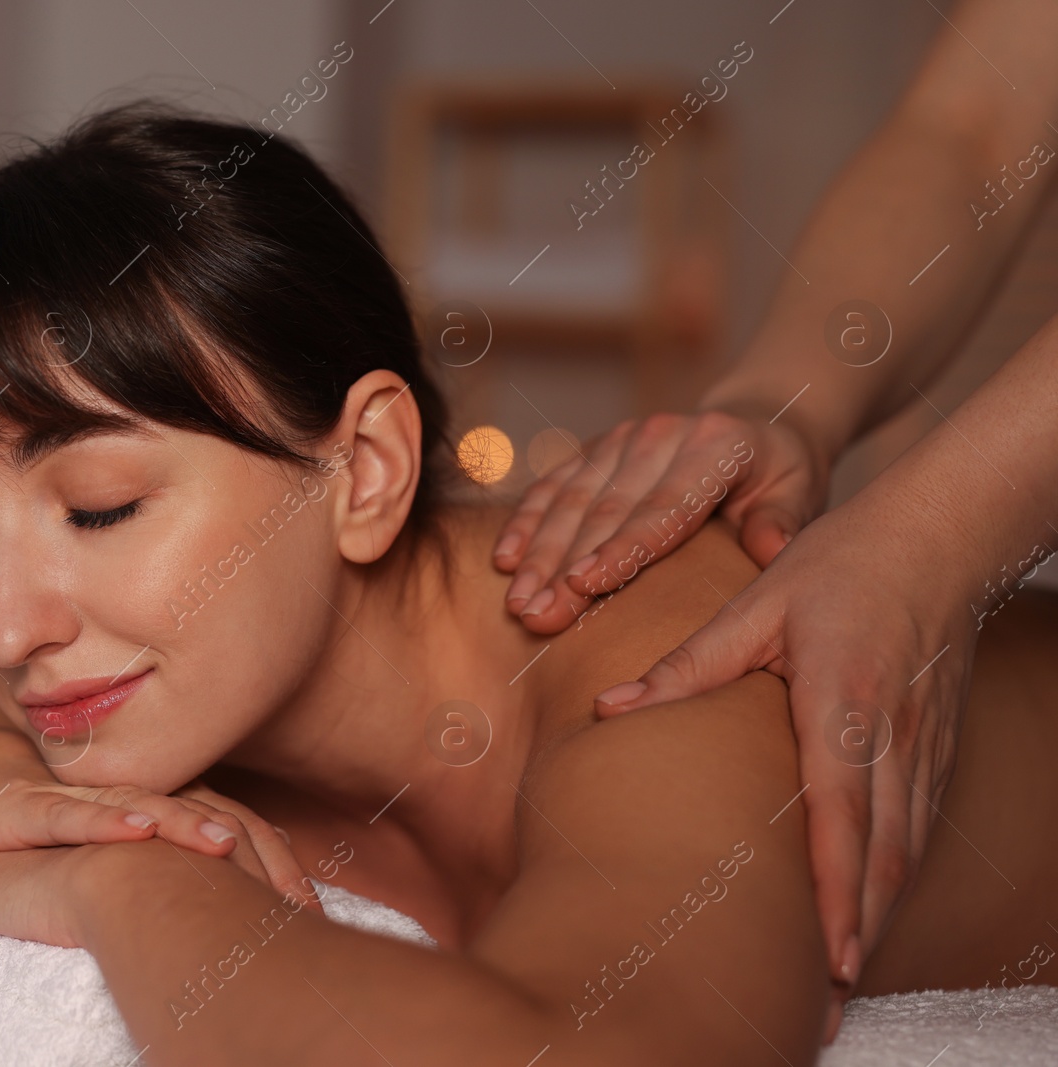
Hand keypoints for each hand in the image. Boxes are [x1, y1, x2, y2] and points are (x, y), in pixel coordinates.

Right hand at [0, 779, 321, 945]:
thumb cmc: (49, 835)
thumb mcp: (118, 865)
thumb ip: (170, 881)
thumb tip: (232, 925)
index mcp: (161, 808)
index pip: (230, 830)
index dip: (271, 865)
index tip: (308, 907)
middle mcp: (134, 797)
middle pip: (206, 817)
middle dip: (250, 850)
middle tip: (287, 890)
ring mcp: (87, 799)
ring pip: (148, 808)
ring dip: (188, 823)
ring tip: (224, 842)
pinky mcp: (35, 809)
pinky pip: (77, 815)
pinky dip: (111, 818)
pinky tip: (137, 829)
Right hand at [492, 410, 828, 633]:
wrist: (755, 425)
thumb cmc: (778, 476)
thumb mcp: (800, 493)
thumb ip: (783, 522)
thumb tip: (769, 550)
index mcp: (716, 445)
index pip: (663, 506)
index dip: (621, 548)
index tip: (584, 586)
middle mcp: (662, 434)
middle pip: (606, 509)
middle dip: (564, 566)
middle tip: (535, 614)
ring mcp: (624, 436)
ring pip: (571, 500)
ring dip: (538, 553)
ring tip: (517, 602)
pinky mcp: (596, 446)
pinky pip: (553, 485)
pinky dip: (526, 523)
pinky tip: (504, 559)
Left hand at [588, 479, 980, 1025]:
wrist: (938, 533)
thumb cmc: (840, 563)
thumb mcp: (755, 605)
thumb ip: (686, 665)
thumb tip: (609, 706)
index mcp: (843, 701)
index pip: (842, 812)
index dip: (838, 890)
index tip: (828, 956)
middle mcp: (892, 735)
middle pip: (884, 855)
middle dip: (858, 935)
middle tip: (827, 1005)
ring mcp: (923, 744)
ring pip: (908, 850)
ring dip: (878, 918)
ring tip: (842, 981)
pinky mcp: (936, 745)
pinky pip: (920, 826)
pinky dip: (897, 878)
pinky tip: (871, 910)